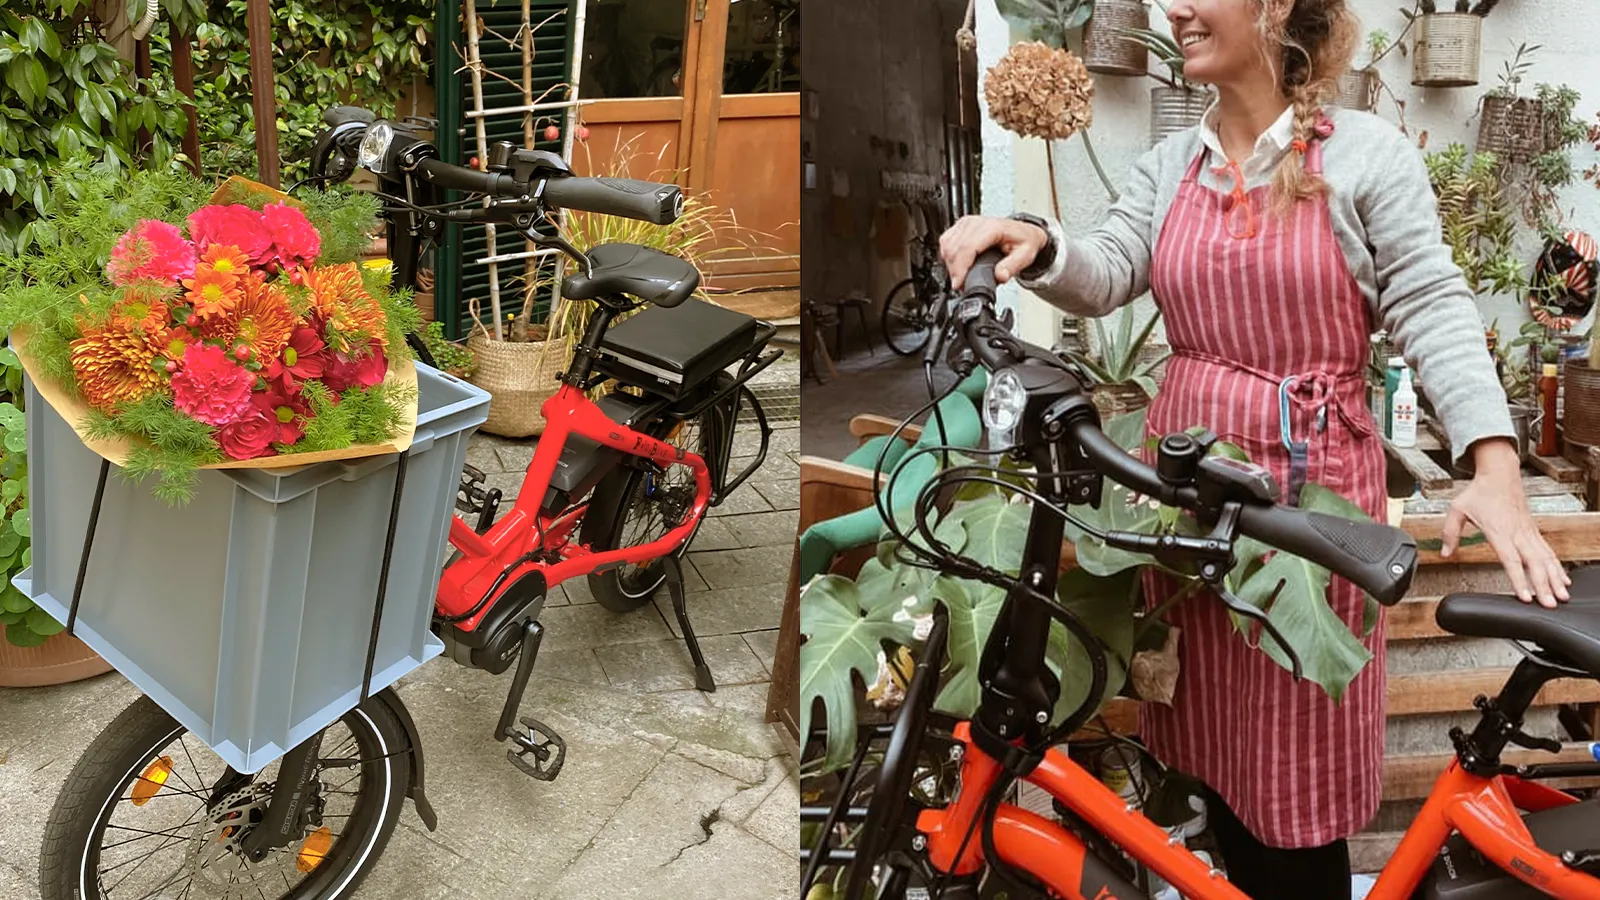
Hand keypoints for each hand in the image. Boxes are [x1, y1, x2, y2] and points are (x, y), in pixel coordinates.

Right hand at [939, 215, 1049, 289]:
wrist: (1023, 232)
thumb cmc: (1023, 241)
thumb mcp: (1025, 256)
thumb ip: (1012, 267)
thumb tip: (1000, 276)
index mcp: (993, 228)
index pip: (967, 247)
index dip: (960, 268)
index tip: (959, 284)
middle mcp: (977, 222)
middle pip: (954, 247)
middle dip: (954, 270)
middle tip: (961, 285)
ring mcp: (967, 222)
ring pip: (946, 244)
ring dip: (949, 264)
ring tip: (960, 276)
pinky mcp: (961, 225)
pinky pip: (945, 240)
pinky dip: (947, 256)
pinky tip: (956, 265)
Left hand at [1441, 438, 1569, 606]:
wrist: (1499, 473)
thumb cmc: (1479, 491)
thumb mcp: (1457, 510)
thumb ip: (1450, 533)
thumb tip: (1444, 552)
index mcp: (1499, 531)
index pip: (1511, 560)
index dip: (1519, 579)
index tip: (1525, 596)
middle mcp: (1518, 533)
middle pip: (1534, 564)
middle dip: (1543, 585)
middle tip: (1550, 604)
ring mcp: (1528, 532)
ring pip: (1546, 559)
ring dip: (1554, 579)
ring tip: (1561, 597)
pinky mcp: (1533, 531)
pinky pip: (1548, 552)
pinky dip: (1556, 567)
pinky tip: (1562, 579)